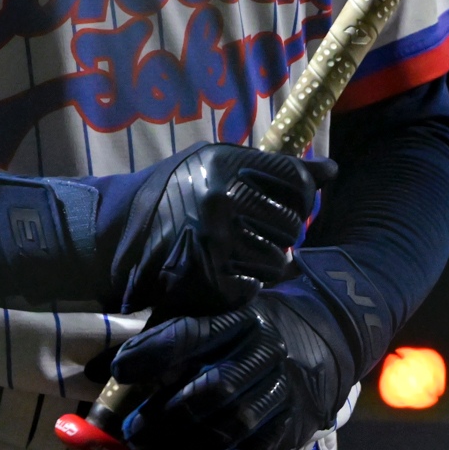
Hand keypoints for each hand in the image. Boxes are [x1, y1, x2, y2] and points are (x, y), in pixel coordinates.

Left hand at [108, 292, 351, 449]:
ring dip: (191, 449)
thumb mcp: (210, 316)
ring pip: (238, 423)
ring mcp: (287, 388)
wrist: (322, 338)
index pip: (192, 333)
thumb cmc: (243, 331)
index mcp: (238, 316)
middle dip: (168, 413)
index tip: (119, 372)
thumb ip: (158, 339)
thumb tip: (94, 370)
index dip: (154, 352)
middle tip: (131, 433)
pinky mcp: (297, 422)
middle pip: (216, 386)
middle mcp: (267, 350)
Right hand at [113, 145, 333, 315]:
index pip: (296, 180)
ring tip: (244, 253)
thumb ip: (273, 167)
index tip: (291, 203)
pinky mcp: (208, 278)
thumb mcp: (215, 163)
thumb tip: (333, 171)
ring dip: (269, 261)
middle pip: (293, 222)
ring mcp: (214, 241)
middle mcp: (220, 199)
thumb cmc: (171, 194)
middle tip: (261, 232)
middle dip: (285, 232)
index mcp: (223, 163)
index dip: (303, 195)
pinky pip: (257, 286)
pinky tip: (230, 272)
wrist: (115, 235)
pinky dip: (249, 283)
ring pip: (280, 259)